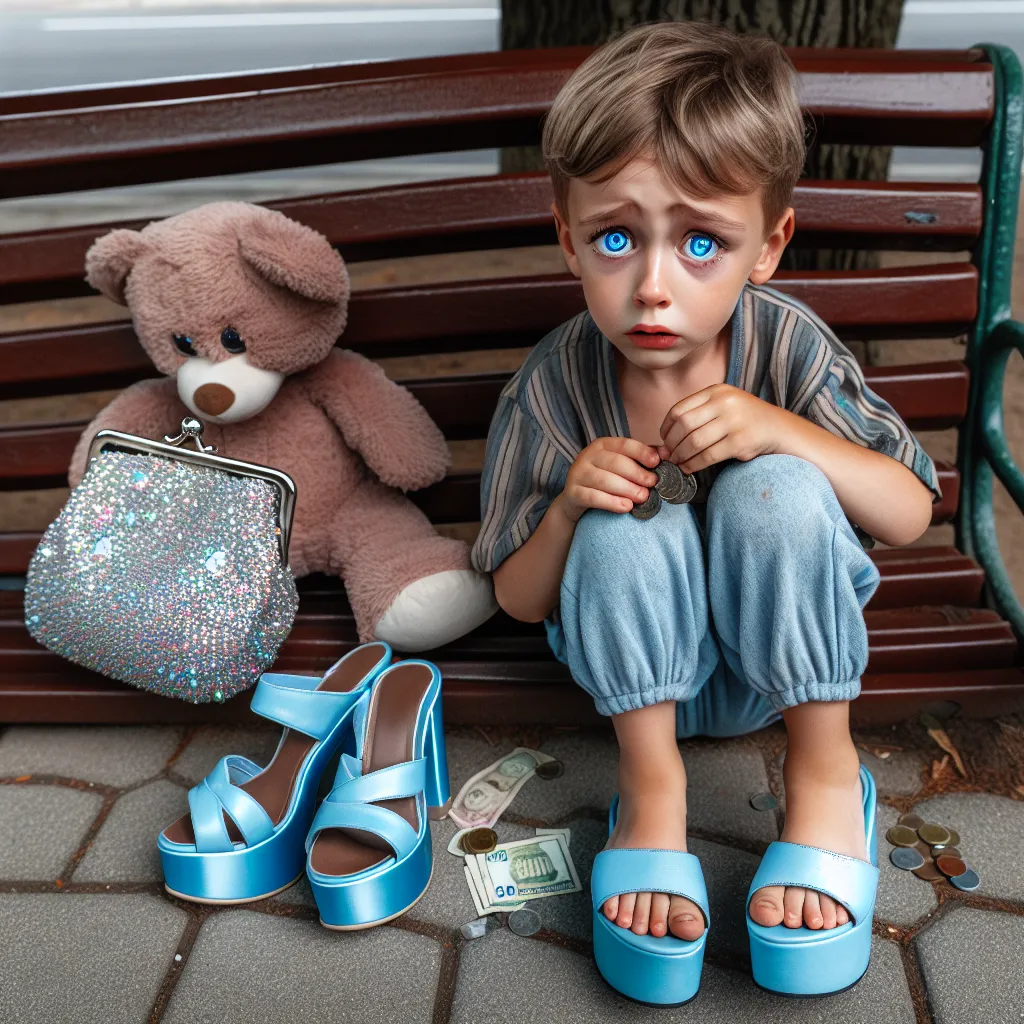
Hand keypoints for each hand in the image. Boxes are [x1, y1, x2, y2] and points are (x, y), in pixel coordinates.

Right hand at [558, 437, 659, 523]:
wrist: (576, 499)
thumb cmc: (606, 479)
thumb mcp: (622, 465)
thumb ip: (642, 459)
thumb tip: (667, 454)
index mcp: (602, 445)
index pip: (624, 445)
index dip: (642, 452)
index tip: (657, 462)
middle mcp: (587, 456)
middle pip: (616, 463)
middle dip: (637, 474)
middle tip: (652, 485)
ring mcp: (578, 474)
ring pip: (605, 480)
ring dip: (627, 489)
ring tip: (643, 497)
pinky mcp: (572, 493)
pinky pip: (593, 497)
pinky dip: (612, 502)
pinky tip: (626, 507)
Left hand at [658, 384, 788, 472]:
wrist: (778, 428)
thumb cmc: (744, 419)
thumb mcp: (723, 404)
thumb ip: (698, 414)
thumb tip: (665, 440)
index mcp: (716, 391)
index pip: (679, 409)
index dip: (666, 428)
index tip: (664, 440)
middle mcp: (724, 403)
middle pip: (684, 425)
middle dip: (672, 444)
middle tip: (669, 456)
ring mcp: (733, 421)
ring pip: (694, 442)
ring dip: (681, 456)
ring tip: (678, 463)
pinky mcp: (740, 441)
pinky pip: (708, 456)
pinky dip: (694, 465)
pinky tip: (689, 469)